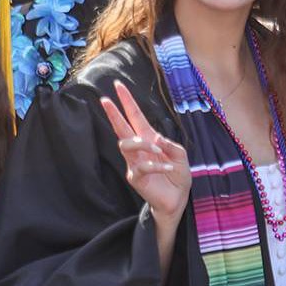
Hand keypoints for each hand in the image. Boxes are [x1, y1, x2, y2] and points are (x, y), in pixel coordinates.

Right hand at [100, 80, 189, 221]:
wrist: (177, 199)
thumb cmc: (178, 175)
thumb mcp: (181, 156)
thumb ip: (171, 145)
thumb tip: (156, 139)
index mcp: (149, 139)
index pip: (135, 117)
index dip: (127, 102)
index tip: (118, 85)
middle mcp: (139, 149)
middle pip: (121, 128)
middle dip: (114, 113)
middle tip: (105, 100)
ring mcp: (135, 163)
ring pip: (126, 145)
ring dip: (142, 144)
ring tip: (158, 149)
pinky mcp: (136, 178)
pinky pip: (142, 167)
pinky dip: (156, 165)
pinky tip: (167, 168)